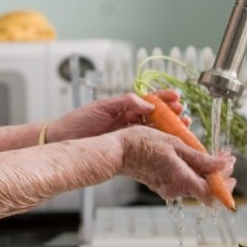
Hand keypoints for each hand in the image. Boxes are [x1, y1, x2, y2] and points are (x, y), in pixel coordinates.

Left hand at [46, 90, 188, 142]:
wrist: (62, 140)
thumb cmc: (78, 122)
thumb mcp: (102, 108)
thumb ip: (125, 103)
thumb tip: (148, 103)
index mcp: (124, 107)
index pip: (149, 100)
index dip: (164, 99)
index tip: (177, 98)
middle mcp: (128, 120)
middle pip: (157, 116)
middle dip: (172, 115)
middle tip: (184, 116)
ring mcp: (128, 135)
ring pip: (155, 131)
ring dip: (170, 129)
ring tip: (183, 128)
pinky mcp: (125, 149)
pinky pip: (146, 146)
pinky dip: (159, 145)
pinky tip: (169, 145)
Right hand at [118, 125, 235, 204]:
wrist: (117, 151)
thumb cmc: (142, 144)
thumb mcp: (175, 144)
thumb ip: (200, 158)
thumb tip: (222, 165)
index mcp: (182, 180)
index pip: (213, 194)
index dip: (226, 183)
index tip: (230, 163)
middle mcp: (176, 189)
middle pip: (205, 189)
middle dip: (218, 174)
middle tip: (224, 157)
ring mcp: (167, 188)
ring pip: (195, 184)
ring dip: (205, 171)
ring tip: (208, 154)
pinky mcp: (161, 184)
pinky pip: (182, 181)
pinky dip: (191, 171)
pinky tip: (190, 157)